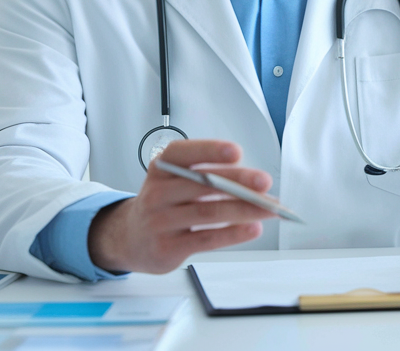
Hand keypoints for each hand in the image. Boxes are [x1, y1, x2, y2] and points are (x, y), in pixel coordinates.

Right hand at [88, 139, 274, 274]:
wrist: (130, 238)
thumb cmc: (163, 204)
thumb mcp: (174, 182)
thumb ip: (206, 177)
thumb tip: (252, 182)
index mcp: (161, 168)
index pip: (183, 154)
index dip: (209, 151)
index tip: (236, 152)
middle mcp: (157, 192)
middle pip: (202, 185)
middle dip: (238, 182)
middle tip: (264, 182)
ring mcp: (160, 221)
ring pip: (208, 213)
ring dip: (244, 209)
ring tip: (270, 208)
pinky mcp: (167, 248)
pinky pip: (205, 239)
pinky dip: (233, 234)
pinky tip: (252, 228)